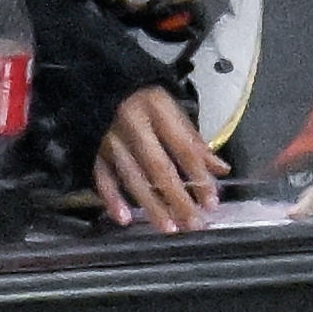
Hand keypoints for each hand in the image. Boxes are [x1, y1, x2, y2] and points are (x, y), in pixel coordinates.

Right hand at [89, 79, 226, 231]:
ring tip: (168, 227)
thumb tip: (219, 169)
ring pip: (133, 178)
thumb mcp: (170, 108)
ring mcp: (111, 141)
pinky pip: (102, 179)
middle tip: (193, 222)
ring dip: (151, 206)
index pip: (183, 148)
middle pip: (159, 168)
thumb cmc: (139, 98)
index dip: (199, 176)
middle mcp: (134, 126)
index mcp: (157, 111)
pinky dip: (112, 200)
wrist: (98, 83)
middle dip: (178, 198)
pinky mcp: (94, 151)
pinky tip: (124, 218)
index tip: (211, 200)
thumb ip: (192, 140)